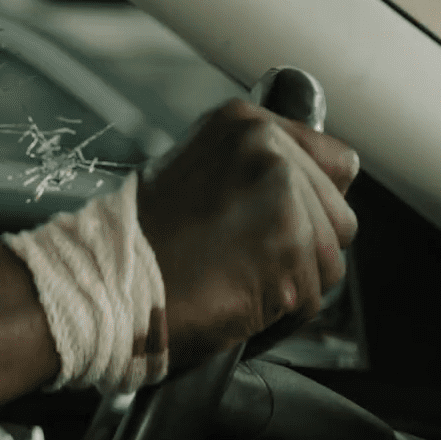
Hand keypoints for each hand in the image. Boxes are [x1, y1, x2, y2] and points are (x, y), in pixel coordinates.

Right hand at [137, 99, 360, 372]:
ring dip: (289, 285)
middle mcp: (269, 151)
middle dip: (300, 249)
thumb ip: (256, 169)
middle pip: (339, 216)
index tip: (266, 224)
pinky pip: (311, 299)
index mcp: (245, 123)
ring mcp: (283, 200)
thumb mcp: (195, 171)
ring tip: (233, 281)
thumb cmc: (136, 241)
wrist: (102, 281)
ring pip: (329, 260)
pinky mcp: (289, 252)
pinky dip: (278, 316)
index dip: (308, 204)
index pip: (335, 161)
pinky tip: (233, 302)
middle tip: (239, 260)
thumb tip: (314, 188)